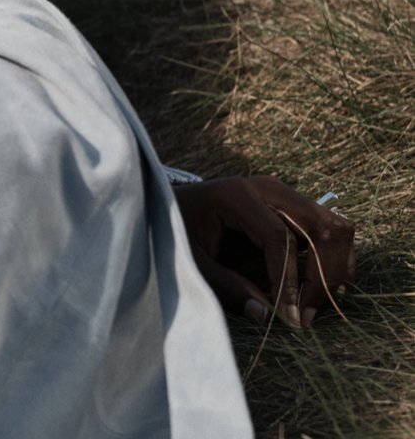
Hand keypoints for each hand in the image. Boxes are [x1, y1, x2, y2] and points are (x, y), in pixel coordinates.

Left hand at [173, 174, 353, 326]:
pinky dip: (335, 258)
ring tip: (318, 303)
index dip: (289, 280)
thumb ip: (223, 285)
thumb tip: (264, 316)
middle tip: (306, 316)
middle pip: (320, 227)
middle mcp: (268, 189)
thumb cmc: (176, 229)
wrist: (170, 204)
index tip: (289, 317)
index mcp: (237, 195)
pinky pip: (328, 229)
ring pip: (333, 227)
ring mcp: (284, 195)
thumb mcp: (189, 259)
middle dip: (322, 275)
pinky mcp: (292, 207)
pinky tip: (324, 287)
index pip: (280, 238)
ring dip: (335, 266)